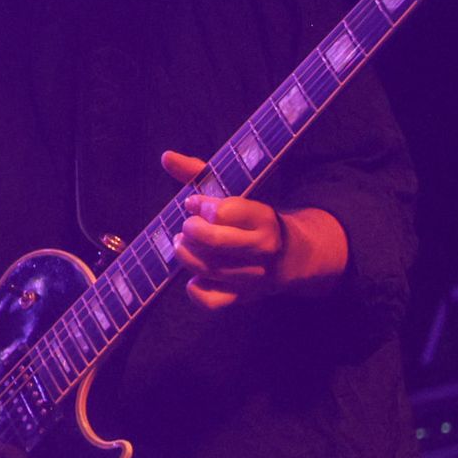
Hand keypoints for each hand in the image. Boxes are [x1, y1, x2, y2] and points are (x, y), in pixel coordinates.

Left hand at [161, 150, 343, 308]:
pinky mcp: (243, 297)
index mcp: (263, 218)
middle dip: (191, 230)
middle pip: (215, 242)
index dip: (201, 206)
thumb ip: (198, 173)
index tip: (193, 204)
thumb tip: (166, 157)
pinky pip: (213, 301)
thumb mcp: (232, 193)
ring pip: (210, 269)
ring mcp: (254, 276)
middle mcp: (262, 248)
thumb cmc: (249, 220)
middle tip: (186, 226)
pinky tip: (192, 277)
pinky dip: (195, 290)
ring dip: (186, 255)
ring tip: (181, 244)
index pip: (226, 212)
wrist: (291, 256)